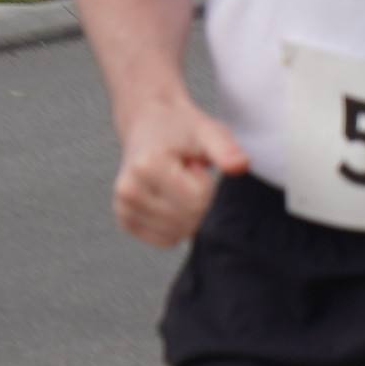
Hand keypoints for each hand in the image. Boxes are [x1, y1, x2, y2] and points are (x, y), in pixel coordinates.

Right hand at [112, 95, 245, 248]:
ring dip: (187, 212)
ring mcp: (124, 208)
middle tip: (186, 174)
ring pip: (178, 234)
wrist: (149, 125)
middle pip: (188, 220)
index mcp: (146, 166)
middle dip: (198, 199)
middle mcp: (129, 190)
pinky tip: (168, 198)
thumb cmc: (181, 129)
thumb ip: (225, 148)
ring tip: (176, 183)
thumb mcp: (208, 131)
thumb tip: (240, 165)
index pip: (196, 201)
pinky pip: (166, 240)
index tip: (193, 165)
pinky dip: (176, 224)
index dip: (205, 183)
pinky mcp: (126, 221)